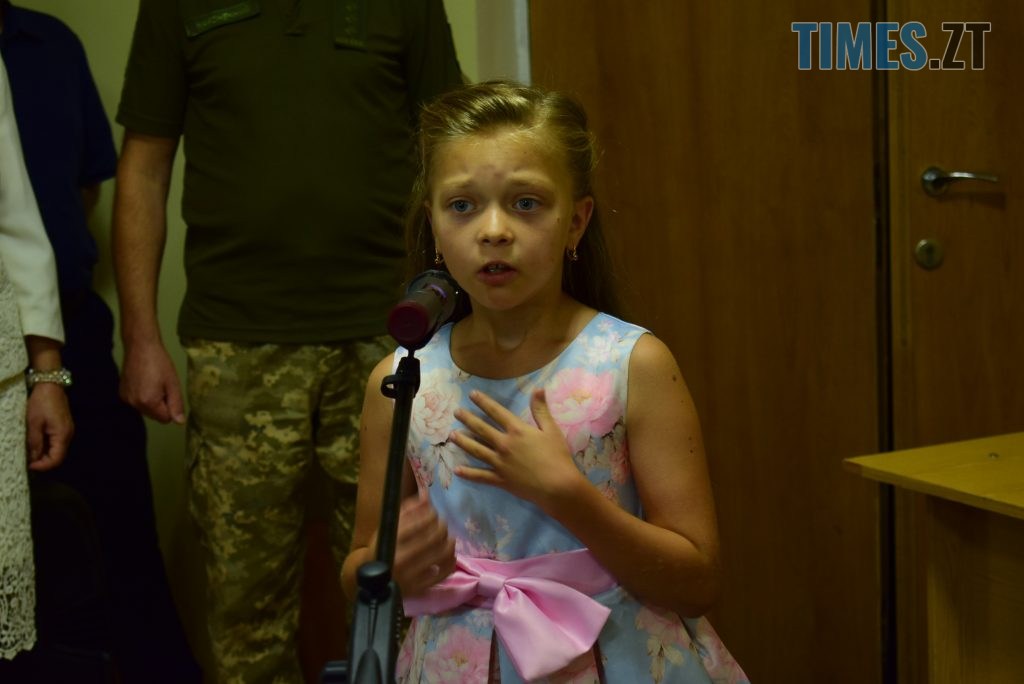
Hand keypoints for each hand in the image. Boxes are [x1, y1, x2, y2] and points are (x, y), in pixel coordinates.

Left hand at [26, 383, 73, 469]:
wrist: (50, 385)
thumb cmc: (41, 403)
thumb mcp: (33, 423)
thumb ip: (35, 442)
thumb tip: (33, 459)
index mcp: (62, 435)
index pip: (56, 459)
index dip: (43, 466)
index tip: (30, 467)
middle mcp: (68, 435)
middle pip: (58, 456)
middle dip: (44, 462)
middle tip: (28, 462)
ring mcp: (67, 430)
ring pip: (57, 449)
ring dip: (45, 454)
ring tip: (30, 453)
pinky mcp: (64, 426)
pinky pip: (57, 442)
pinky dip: (47, 446)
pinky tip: (37, 444)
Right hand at [120, 339, 184, 423]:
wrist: (140, 346)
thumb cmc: (159, 362)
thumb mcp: (173, 383)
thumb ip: (176, 404)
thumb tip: (179, 422)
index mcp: (148, 402)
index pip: (165, 419)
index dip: (170, 407)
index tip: (169, 391)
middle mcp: (134, 403)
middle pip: (154, 415)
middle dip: (161, 405)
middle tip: (162, 385)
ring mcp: (126, 398)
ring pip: (146, 409)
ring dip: (152, 401)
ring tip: (153, 382)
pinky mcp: (122, 393)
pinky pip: (137, 402)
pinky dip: (142, 396)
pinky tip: (144, 381)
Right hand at [390, 492, 455, 597]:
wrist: (370, 580)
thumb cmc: (382, 547)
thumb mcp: (389, 526)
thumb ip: (408, 509)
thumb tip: (427, 494)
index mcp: (391, 540)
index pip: (420, 522)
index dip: (432, 514)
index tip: (433, 513)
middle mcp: (400, 557)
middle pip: (434, 536)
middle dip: (442, 526)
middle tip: (441, 524)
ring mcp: (410, 575)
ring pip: (442, 553)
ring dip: (449, 542)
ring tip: (447, 538)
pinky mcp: (419, 588)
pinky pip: (443, 573)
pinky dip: (451, 561)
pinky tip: (448, 555)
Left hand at [451, 389, 587, 511]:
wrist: (557, 486)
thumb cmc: (557, 457)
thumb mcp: (551, 430)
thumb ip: (541, 410)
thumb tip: (537, 389)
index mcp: (516, 430)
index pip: (496, 412)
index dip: (484, 402)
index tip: (472, 395)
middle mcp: (503, 444)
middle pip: (481, 429)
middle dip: (467, 419)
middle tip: (456, 412)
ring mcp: (499, 463)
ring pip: (476, 450)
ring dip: (463, 442)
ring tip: (451, 436)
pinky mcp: (500, 479)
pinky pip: (480, 476)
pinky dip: (468, 473)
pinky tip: (457, 470)